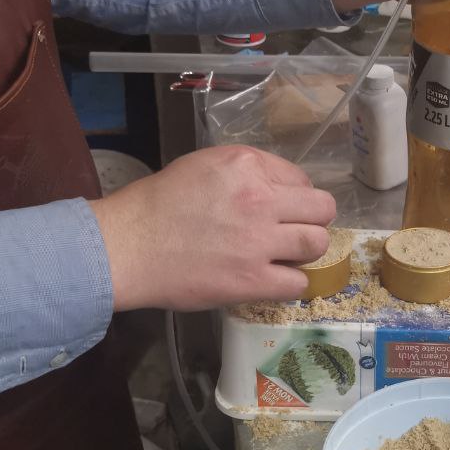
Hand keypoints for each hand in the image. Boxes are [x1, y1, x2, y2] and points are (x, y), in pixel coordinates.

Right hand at [89, 146, 335, 310]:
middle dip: (311, 221)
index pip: (300, 179)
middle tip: (292, 232)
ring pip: (317, 244)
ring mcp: (259, 241)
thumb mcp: (204, 166)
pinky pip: (298, 284)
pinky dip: (291, 284)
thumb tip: (281, 189)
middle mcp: (260, 199)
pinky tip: (272, 280)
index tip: (280, 209)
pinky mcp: (252, 280)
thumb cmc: (158, 205)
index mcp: (247, 165)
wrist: (127, 246)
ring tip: (284, 257)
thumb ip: (247, 172)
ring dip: (306, 252)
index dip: (294, 196)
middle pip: (322, 209)